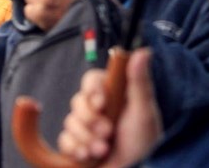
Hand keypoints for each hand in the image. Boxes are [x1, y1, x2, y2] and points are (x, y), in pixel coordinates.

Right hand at [58, 49, 160, 166]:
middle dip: (91, 120)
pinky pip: (64, 141)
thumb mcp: (144, 112)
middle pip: (77, 101)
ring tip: (104, 150)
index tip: (101, 103)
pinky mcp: (75, 145)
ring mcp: (84, 127)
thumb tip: (144, 50)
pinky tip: (89, 157)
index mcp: (111, 94)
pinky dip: (76, 149)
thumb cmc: (143, 142)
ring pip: (70, 122)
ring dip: (87, 138)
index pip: (91, 80)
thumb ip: (140, 82)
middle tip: (108, 132)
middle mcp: (95, 108)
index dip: (92, 91)